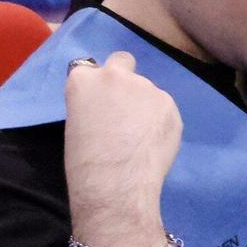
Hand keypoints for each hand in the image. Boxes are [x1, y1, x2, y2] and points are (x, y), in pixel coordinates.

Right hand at [64, 51, 181, 246]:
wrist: (116, 184)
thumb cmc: (84, 162)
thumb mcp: (76, 124)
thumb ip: (93, 105)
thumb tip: (110, 107)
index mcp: (83, 80)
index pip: (88, 68)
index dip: (94, 86)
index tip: (97, 104)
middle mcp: (115, 75)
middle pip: (122, 62)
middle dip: (123, 77)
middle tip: (123, 109)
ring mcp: (146, 88)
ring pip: (146, 90)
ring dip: (143, 105)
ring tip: (139, 138)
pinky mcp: (170, 104)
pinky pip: (163, 108)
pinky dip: (159, 121)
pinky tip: (152, 144)